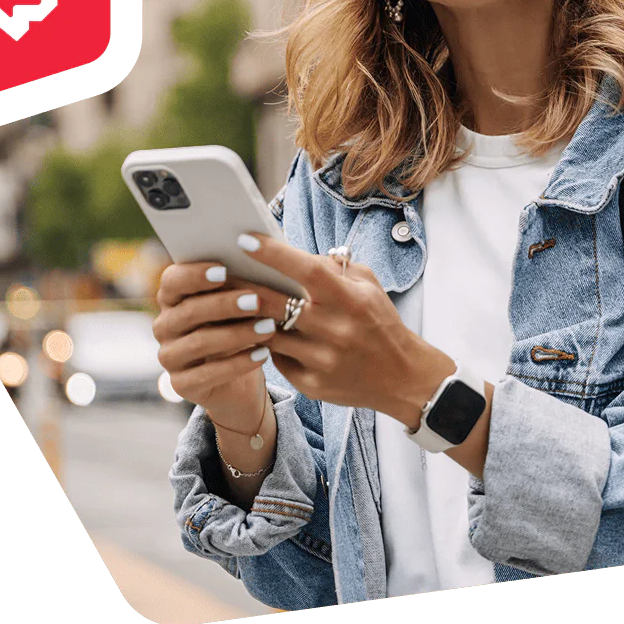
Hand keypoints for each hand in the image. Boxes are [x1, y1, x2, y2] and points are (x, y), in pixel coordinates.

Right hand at [152, 261, 277, 430]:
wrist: (240, 379)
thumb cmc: (241, 326)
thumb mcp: (240, 303)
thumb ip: (241, 280)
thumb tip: (262, 253)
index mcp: (173, 298)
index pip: (173, 280)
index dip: (195, 274)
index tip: (224, 270)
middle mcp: (165, 326)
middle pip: (188, 311)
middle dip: (225, 304)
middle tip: (257, 300)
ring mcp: (170, 357)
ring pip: (199, 342)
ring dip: (237, 334)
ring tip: (268, 328)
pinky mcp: (182, 384)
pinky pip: (208, 374)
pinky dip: (239, 363)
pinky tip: (263, 354)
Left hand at [236, 233, 454, 426]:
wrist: (401, 377)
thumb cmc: (381, 323)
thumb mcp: (368, 286)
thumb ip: (334, 268)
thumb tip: (293, 255)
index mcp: (349, 299)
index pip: (306, 270)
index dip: (273, 254)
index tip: (245, 239)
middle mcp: (334, 329)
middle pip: (274, 304)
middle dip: (243, 286)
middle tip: (221, 273)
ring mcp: (321, 360)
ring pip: (268, 333)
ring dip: (249, 318)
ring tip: (233, 304)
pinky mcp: (311, 384)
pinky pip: (276, 359)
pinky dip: (267, 345)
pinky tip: (259, 335)